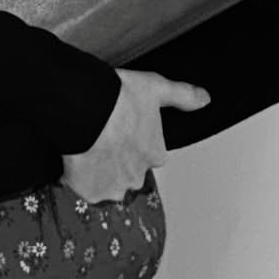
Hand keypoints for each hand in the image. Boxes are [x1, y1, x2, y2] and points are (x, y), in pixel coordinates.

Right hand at [61, 68, 210, 203]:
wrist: (85, 107)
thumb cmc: (119, 97)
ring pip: (106, 184)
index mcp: (154, 154)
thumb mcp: (156, 88)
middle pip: (126, 173)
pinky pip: (83, 188)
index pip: (145, 155)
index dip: (130, 141)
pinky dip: (78, 178)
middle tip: (100, 138)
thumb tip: (204, 99)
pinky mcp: (88, 191)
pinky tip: (74, 159)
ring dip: (98, 172)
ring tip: (86, 148)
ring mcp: (112, 186)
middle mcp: (137, 176)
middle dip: (115, 161)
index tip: (118, 129)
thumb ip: (182, 95)